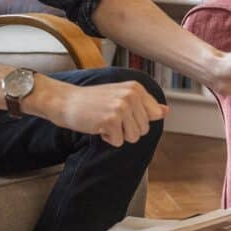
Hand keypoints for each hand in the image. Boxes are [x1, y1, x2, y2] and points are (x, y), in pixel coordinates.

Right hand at [42, 76, 166, 147]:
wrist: (65, 101)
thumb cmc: (93, 101)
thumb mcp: (121, 97)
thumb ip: (144, 105)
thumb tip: (166, 112)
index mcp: (136, 88)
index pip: (154, 115)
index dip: (137, 120)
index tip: (121, 113)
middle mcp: (132, 95)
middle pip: (144, 129)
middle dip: (127, 129)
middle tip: (109, 117)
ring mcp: (122, 106)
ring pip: (134, 137)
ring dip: (118, 135)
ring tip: (104, 121)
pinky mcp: (111, 120)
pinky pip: (119, 142)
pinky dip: (107, 139)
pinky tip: (98, 126)